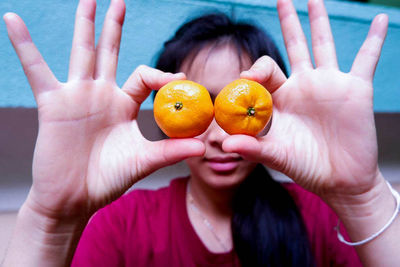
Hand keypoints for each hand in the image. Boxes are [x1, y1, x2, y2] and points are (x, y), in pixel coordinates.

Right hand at [4, 0, 203, 219]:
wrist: (74, 199)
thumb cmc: (108, 180)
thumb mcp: (143, 162)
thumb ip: (170, 151)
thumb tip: (204, 146)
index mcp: (123, 105)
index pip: (145, 77)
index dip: (162, 75)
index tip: (180, 77)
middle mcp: (101, 95)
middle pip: (110, 53)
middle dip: (114, 28)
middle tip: (119, 1)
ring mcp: (76, 96)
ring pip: (81, 53)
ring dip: (84, 25)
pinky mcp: (52, 104)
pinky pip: (36, 69)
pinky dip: (24, 45)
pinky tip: (13, 20)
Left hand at [222, 0, 387, 198]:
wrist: (340, 180)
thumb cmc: (305, 166)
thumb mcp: (277, 156)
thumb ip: (253, 148)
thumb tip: (224, 145)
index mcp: (281, 98)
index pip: (264, 72)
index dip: (254, 70)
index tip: (245, 77)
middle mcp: (303, 85)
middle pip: (293, 46)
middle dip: (288, 22)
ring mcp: (329, 84)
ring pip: (323, 44)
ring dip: (319, 20)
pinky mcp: (356, 89)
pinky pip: (366, 59)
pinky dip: (374, 40)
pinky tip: (380, 20)